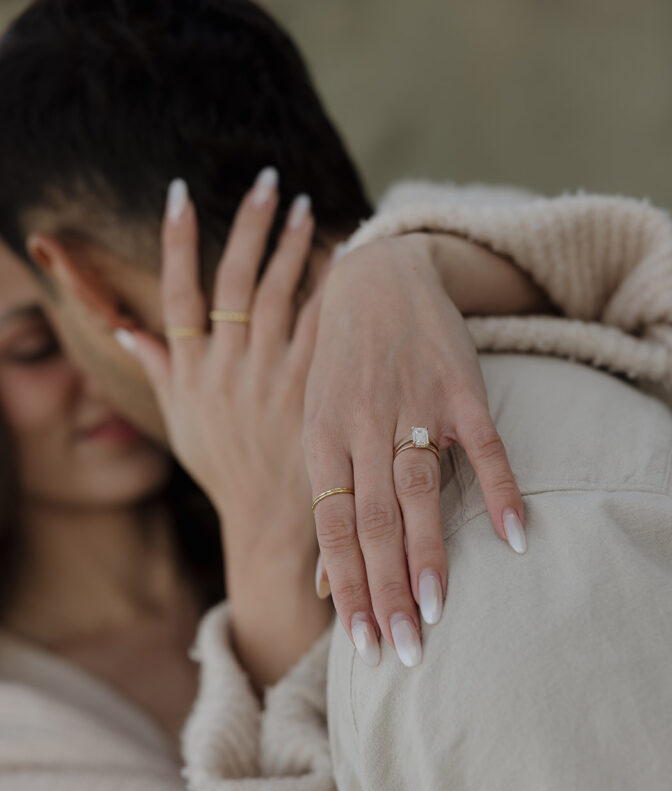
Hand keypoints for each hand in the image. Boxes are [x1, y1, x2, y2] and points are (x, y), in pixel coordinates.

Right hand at [116, 169, 332, 689]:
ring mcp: (270, 378)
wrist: (270, 525)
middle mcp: (226, 368)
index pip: (177, 292)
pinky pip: (320, 328)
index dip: (176, 240)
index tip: (179, 193)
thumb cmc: (226, 473)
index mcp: (190, 371)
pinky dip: (328, 291)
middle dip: (247, 227)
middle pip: (233, 281)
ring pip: (277, 295)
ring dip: (289, 247)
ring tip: (301, 208)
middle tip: (265, 181)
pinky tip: (342, 259)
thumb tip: (127, 332)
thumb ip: (160, 372)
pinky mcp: (312, 391)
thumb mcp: (183, 424)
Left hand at [304, 233, 525, 668]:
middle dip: (385, 589)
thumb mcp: (318, 428)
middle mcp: (363, 427)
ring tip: (437, 611)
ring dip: (429, 552)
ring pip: (419, 489)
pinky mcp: (460, 387)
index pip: (332, 528)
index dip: (347, 587)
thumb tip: (323, 586)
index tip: (360, 642)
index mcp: (322, 441)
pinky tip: (514, 535)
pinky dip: (499, 488)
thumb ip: (324, 504)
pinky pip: (483, 444)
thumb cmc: (341, 367)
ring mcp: (413, 405)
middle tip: (401, 649)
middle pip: (372, 520)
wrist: (375, 277)